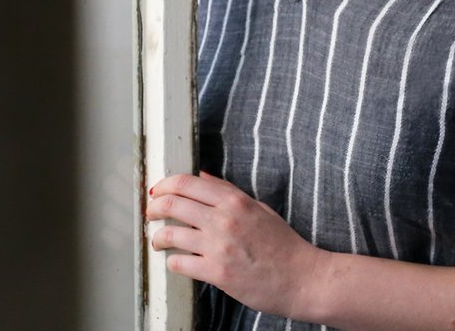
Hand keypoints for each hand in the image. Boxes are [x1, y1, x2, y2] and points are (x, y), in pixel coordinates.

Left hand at [146, 171, 327, 318]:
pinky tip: (175, 261)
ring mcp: (219, 246)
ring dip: (158, 237)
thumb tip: (202, 176)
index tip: (157, 191)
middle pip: (173, 203)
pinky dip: (171, 262)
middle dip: (154, 208)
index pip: (187, 183)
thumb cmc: (284, 245)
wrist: (303, 279)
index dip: (164, 185)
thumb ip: (228, 192)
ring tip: (158, 241)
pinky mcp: (217, 273)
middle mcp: (224, 219)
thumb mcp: (258, 208)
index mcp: (235, 201)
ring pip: (171, 233)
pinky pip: (180, 263)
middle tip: (151, 213)